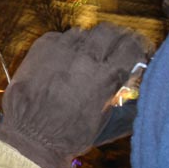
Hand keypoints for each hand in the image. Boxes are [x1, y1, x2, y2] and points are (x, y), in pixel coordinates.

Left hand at [0, 23, 150, 167]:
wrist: (31, 136)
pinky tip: (62, 59)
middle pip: (109, 31)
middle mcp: (85, 58)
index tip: (136, 51)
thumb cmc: (69, 136)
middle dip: (115, 38)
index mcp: (107, 76)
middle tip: (113, 47)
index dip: (137, 46)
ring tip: (85, 56)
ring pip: (83, 32)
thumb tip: (134, 87)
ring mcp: (61, 50)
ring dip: (88, 42)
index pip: (131, 45)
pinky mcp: (40, 49)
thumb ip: (121, 98)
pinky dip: (64, 45)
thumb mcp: (106, 121)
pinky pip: (58, 37)